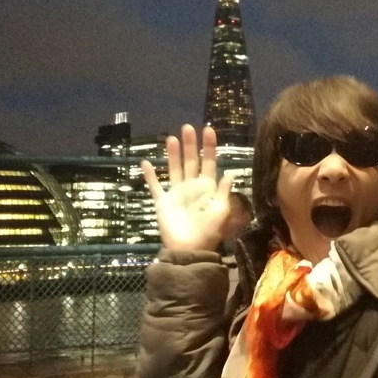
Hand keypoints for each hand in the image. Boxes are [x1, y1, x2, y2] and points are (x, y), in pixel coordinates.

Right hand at [141, 124, 234, 251]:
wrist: (190, 249)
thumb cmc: (208, 231)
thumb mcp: (221, 211)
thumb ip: (223, 191)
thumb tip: (231, 172)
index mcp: (207, 188)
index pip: (209, 163)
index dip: (209, 147)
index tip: (208, 130)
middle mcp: (191, 187)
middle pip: (191, 161)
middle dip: (190, 145)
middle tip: (188, 128)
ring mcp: (176, 193)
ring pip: (174, 168)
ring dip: (173, 154)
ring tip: (172, 138)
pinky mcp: (163, 202)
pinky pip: (155, 186)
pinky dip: (150, 175)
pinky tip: (146, 163)